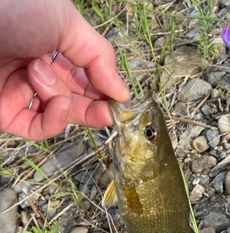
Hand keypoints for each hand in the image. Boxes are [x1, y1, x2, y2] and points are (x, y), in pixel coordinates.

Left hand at [0, 0, 129, 139]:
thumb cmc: (15, 7)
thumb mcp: (67, 24)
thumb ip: (98, 58)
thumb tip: (122, 92)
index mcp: (52, 44)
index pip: (85, 76)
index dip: (103, 90)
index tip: (120, 102)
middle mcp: (36, 69)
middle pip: (73, 100)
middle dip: (93, 107)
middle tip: (109, 113)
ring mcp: (20, 92)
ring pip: (57, 114)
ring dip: (61, 100)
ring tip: (40, 73)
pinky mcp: (5, 112)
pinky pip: (37, 128)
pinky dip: (53, 121)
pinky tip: (57, 104)